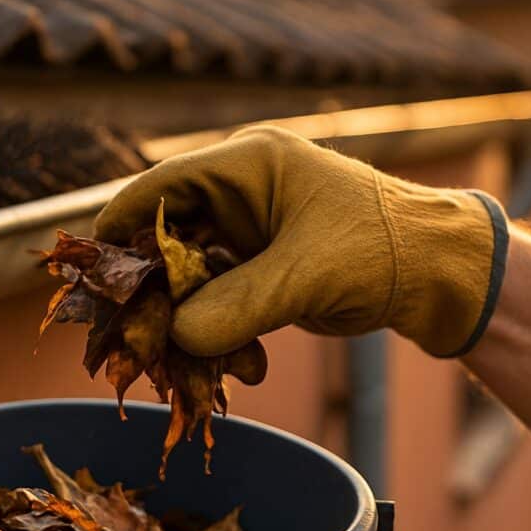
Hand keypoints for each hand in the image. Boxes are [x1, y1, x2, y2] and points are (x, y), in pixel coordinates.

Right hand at [95, 125, 508, 356]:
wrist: (438, 276)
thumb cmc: (381, 251)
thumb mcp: (306, 275)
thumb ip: (236, 305)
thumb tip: (173, 336)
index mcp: (248, 165)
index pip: (161, 186)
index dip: (121, 226)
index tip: (92, 272)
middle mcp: (241, 193)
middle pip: (165, 235)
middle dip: (151, 287)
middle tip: (131, 333)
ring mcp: (250, 232)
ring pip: (188, 276)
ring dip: (186, 320)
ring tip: (189, 361)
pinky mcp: (261, 270)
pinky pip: (217, 301)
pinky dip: (218, 333)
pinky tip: (242, 365)